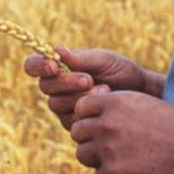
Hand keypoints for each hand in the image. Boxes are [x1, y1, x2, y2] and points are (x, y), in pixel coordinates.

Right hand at [23, 47, 147, 128]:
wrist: (140, 94)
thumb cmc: (120, 72)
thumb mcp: (103, 60)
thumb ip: (80, 58)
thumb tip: (57, 50)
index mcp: (58, 66)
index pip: (33, 65)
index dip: (38, 66)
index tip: (54, 66)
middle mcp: (56, 87)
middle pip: (45, 86)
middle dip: (66, 82)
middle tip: (88, 79)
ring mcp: (63, 107)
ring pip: (56, 104)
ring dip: (78, 97)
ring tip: (104, 89)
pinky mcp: (74, 124)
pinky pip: (69, 120)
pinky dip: (87, 111)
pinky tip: (104, 103)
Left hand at [69, 89, 173, 173]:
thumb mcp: (150, 106)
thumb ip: (122, 110)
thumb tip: (101, 118)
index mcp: (117, 101)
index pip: (82, 107)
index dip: (90, 118)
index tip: (102, 129)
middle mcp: (108, 122)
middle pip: (78, 132)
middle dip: (90, 141)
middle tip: (111, 150)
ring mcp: (109, 148)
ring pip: (83, 155)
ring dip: (98, 161)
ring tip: (122, 164)